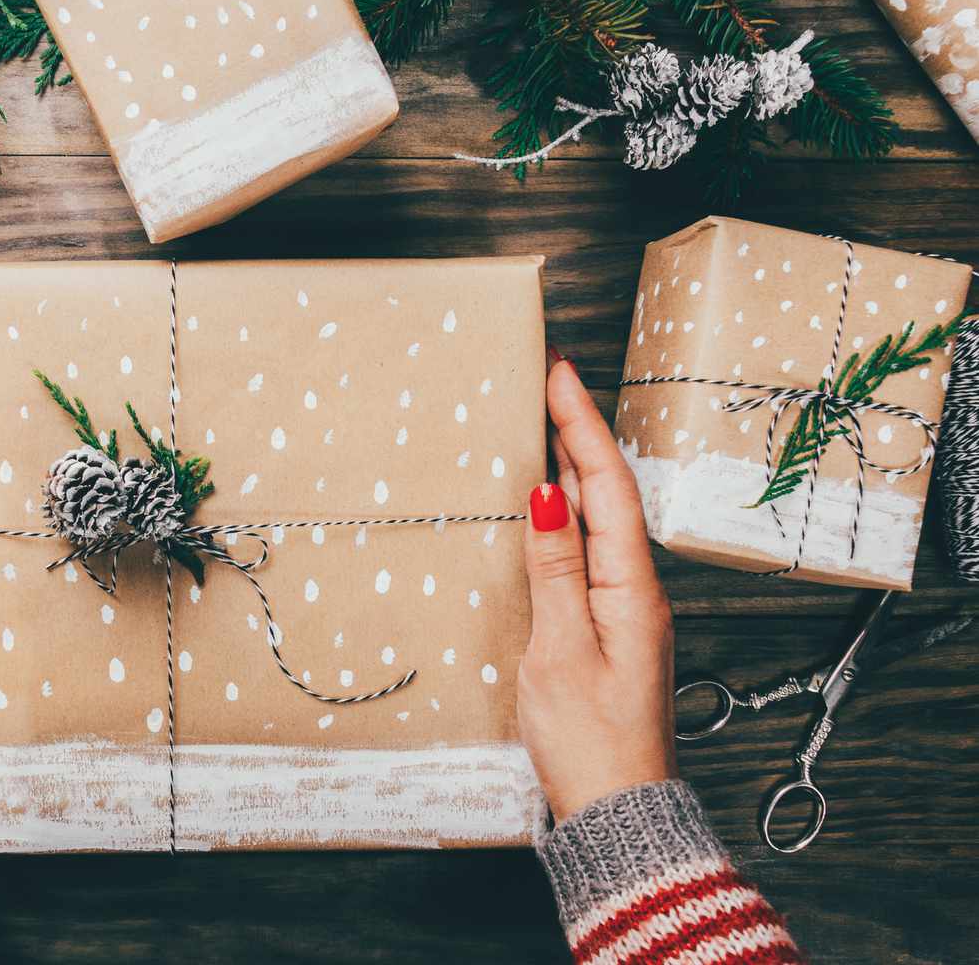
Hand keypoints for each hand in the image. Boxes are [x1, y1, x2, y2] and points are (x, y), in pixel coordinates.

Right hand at [518, 353, 676, 823]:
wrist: (616, 809)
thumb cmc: (589, 741)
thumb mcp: (559, 652)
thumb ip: (555, 571)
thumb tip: (546, 496)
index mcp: (629, 588)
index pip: (605, 486)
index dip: (582, 425)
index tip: (560, 373)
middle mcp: (635, 590)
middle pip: (608, 493)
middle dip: (579, 432)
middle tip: (550, 381)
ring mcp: (624, 610)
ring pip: (599, 521)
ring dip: (573, 469)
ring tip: (546, 423)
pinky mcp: (608, 629)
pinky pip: (589, 553)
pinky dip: (567, 516)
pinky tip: (547, 509)